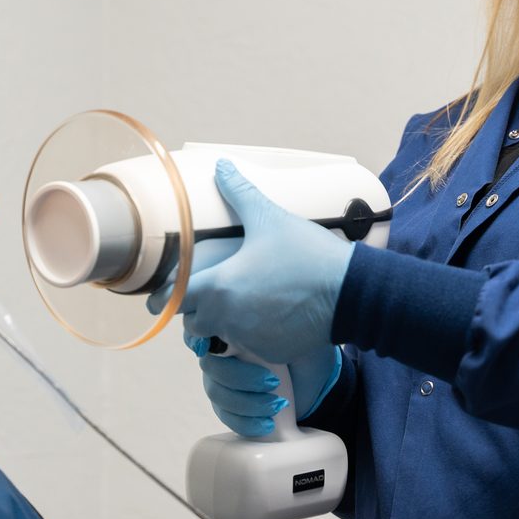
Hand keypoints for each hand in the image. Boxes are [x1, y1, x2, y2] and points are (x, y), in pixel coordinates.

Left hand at [176, 159, 352, 363]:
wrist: (350, 292)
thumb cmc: (307, 254)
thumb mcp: (270, 218)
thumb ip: (240, 193)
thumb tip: (222, 166)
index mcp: (219, 286)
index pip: (173, 299)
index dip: (167, 294)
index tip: (168, 290)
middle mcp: (228, 318)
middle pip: (193, 321)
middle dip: (197, 308)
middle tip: (211, 290)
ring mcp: (249, 339)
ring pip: (220, 336)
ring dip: (223, 322)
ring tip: (242, 300)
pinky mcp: (271, 351)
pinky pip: (250, 346)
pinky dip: (253, 334)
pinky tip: (269, 314)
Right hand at [185, 327, 342, 437]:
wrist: (322, 376)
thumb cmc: (304, 343)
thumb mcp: (285, 327)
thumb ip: (255, 321)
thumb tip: (228, 320)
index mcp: (229, 329)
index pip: (198, 333)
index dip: (201, 341)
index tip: (218, 347)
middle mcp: (221, 354)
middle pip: (210, 368)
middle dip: (240, 377)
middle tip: (272, 381)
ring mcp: (224, 382)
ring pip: (216, 393)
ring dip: (247, 401)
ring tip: (278, 404)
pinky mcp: (233, 407)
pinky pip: (227, 417)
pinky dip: (246, 422)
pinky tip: (268, 422)